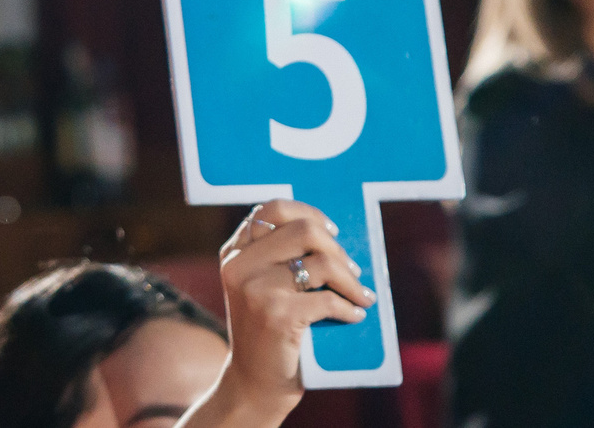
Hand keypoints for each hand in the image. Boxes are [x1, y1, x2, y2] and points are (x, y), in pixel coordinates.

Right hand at [186, 200, 373, 425]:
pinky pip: (328, 300)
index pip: (272, 209)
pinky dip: (350, 308)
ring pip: (321, 263)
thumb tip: (332, 234)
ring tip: (360, 293)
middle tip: (352, 268)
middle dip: (336, 248)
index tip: (332, 232)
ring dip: (350, 280)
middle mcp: (240, 266)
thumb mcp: (259, 287)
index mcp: (234, 253)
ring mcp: (256, 290)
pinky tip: (356, 315)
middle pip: (303, 229)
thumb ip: (276, 257)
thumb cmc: (266, 332)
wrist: (253, 383)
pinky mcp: (276, 315)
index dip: (309, 213)